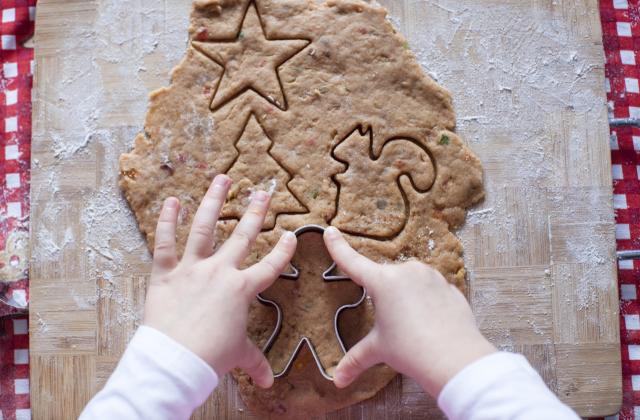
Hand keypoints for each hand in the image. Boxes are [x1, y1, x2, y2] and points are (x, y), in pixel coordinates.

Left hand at [143, 174, 296, 387]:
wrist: (176, 360)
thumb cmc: (210, 357)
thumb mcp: (237, 355)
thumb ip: (254, 361)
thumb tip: (268, 382)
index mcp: (242, 289)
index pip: (270, 266)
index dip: (283, 250)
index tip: (291, 234)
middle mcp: (220, 272)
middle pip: (242, 235)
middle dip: (256, 211)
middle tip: (264, 191)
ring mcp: (192, 268)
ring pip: (204, 227)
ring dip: (213, 201)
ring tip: (222, 179)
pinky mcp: (166, 273)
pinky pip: (165, 242)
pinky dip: (167, 220)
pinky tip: (172, 200)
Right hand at [323, 227, 495, 396]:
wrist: (455, 359)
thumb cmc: (412, 351)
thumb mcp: (379, 351)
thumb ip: (356, 360)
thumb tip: (338, 381)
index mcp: (383, 282)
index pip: (353, 262)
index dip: (338, 247)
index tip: (331, 231)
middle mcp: (406, 272)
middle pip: (385, 279)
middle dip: (384, 297)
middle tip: (391, 323)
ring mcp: (431, 276)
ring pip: (410, 282)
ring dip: (406, 298)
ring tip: (412, 326)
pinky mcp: (449, 286)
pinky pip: (431, 290)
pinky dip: (427, 303)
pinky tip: (429, 323)